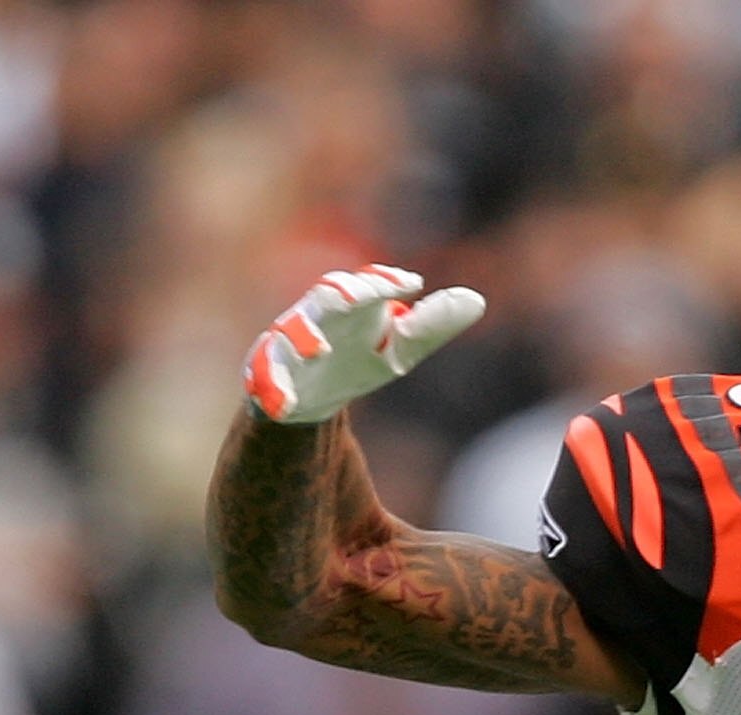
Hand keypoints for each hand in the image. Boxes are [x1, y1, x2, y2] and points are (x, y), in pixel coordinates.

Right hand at [243, 267, 485, 425]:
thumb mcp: (398, 349)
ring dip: (301, 339)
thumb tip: (476, 300)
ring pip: (289, 334)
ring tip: (316, 350)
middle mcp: (316, 317)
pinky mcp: (266, 375)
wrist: (310, 397)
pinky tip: (283, 406)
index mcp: (351, 306)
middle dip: (338, 296)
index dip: (384, 283)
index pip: (368, 286)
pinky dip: (271, 389)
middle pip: (325, 299)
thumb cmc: (356, 360)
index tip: (409, 284)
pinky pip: (264, 379)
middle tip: (355, 298)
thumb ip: (430, 326)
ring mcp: (287, 345)